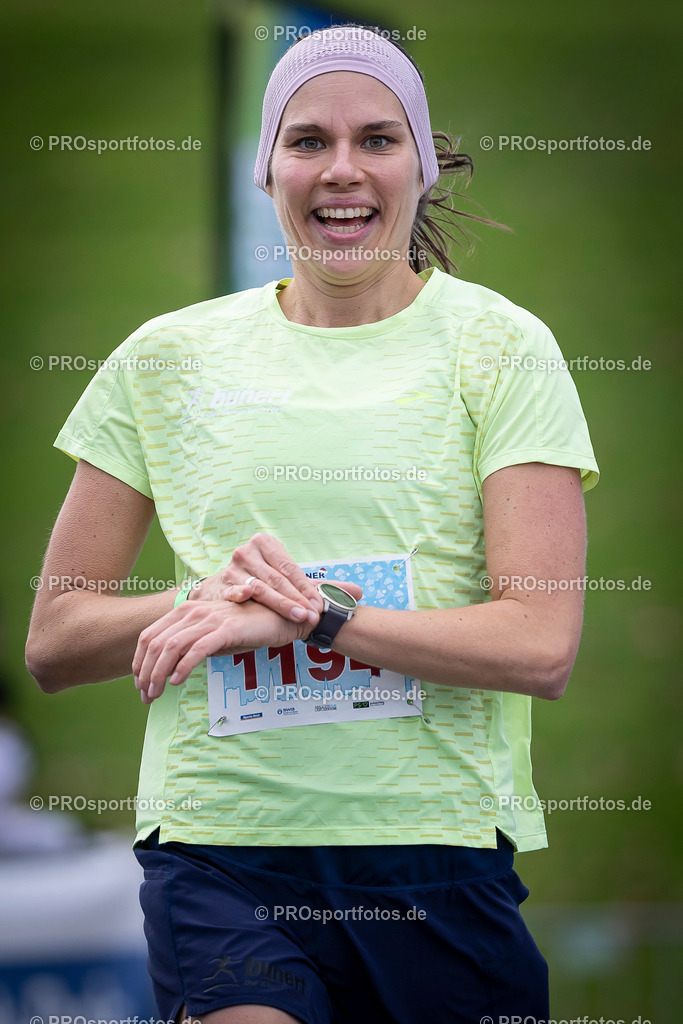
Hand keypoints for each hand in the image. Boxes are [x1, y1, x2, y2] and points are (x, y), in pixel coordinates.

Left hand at [132, 598, 309, 704]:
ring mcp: (210, 619)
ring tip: (156, 694)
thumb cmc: (246, 629)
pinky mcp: (227, 629)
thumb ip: (190, 646)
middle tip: (145, 697)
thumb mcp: (212, 636)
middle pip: (155, 643)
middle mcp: (193, 612)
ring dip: (159, 674)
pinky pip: (198, 648)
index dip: (139, 662)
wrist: (280, 618)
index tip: (139, 684)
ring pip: (171, 646)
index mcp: (185, 611)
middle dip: (145, 673)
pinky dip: (183, 665)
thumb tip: (167, 670)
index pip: (149, 635)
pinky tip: (177, 681)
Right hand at [214, 532, 360, 620]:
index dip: (306, 588)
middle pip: (277, 579)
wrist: (228, 587)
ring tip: (300, 617)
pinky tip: (250, 597)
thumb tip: (360, 592)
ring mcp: (232, 568)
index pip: (290, 568)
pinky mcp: (222, 585)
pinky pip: (234, 592)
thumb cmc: (266, 581)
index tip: (320, 605)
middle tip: (314, 615)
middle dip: (298, 599)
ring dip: (280, 604)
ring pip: (260, 587)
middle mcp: (247, 552)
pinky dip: (242, 594)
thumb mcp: (291, 579)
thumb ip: (323, 586)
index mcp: (265, 543)